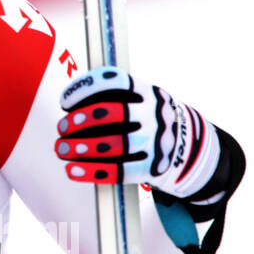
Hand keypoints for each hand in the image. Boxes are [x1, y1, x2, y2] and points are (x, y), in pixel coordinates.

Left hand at [54, 66, 218, 200]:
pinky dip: (92, 171)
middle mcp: (154, 115)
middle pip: (112, 113)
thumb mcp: (143, 100)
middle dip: (81, 120)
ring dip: (81, 147)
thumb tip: (71, 103)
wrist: (191, 150)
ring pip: (114, 144)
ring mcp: (156, 142)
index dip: (85, 89)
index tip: (65, 101)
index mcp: (149, 93)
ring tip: (62, 148)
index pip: (115, 82)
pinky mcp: (153, 168)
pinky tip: (73, 170)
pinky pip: (119, 171)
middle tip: (62, 127)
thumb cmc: (150, 121)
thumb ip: (115, 97)